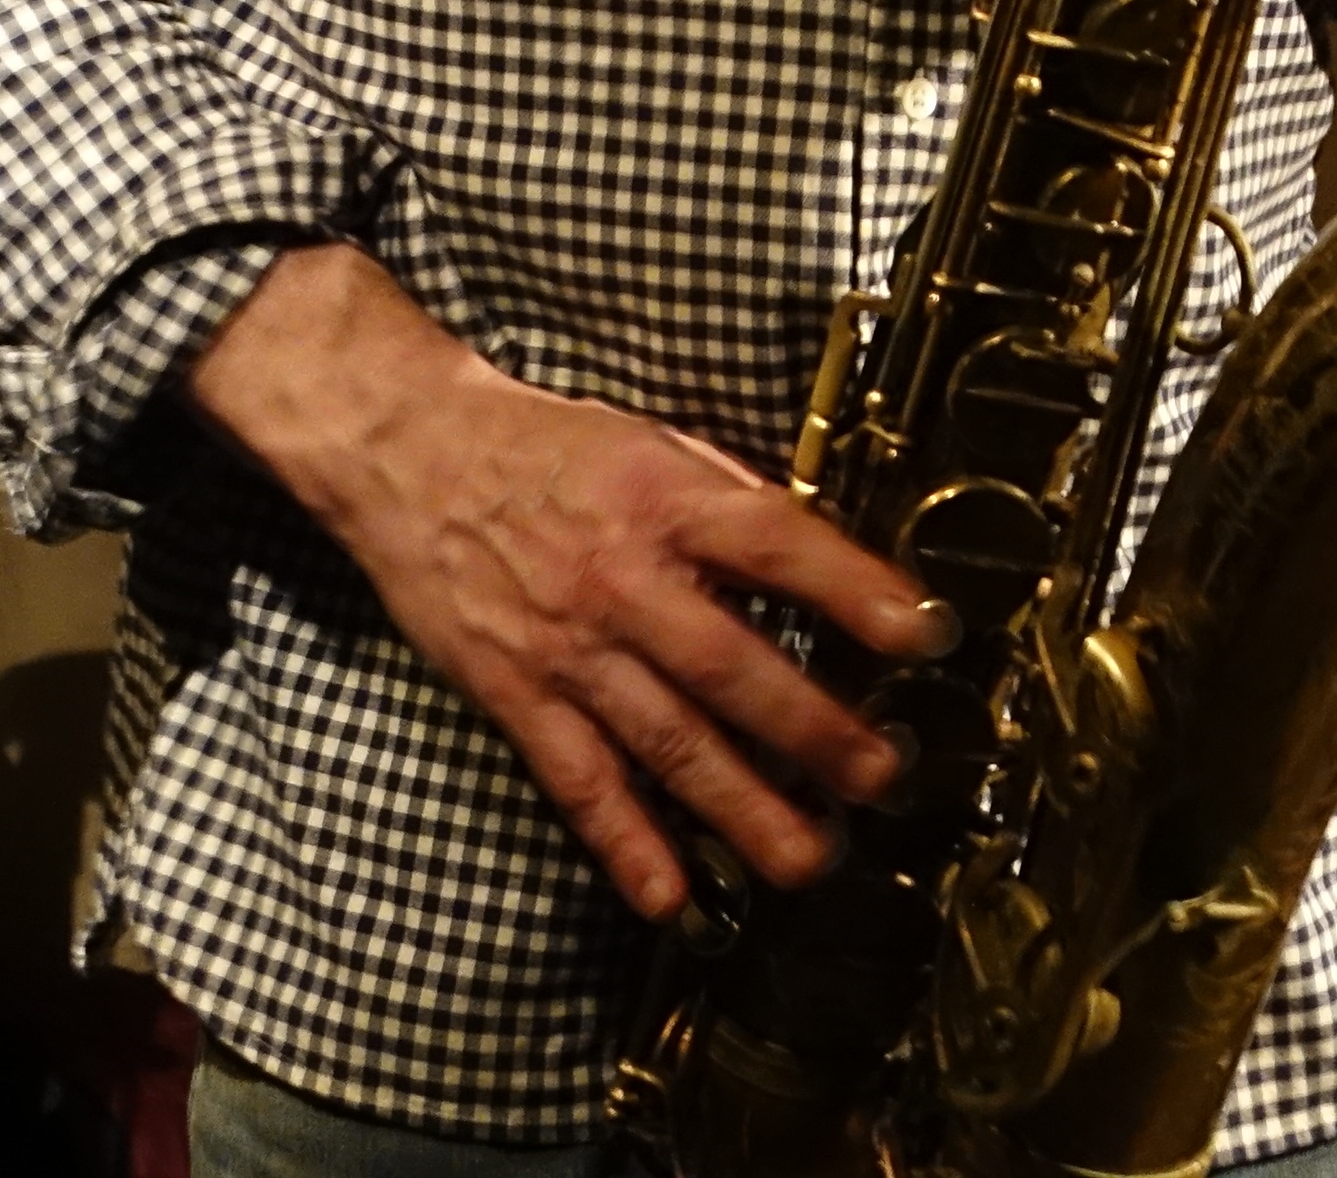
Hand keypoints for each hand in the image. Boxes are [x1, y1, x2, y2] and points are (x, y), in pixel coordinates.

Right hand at [189, 247, 954, 919]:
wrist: (411, 453)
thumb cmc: (549, 447)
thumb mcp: (654, 443)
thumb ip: (730, 501)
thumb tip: (819, 554)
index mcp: (668, 501)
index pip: (778, 546)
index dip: (854, 590)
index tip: (925, 634)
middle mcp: (623, 580)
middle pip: (732, 666)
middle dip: (815, 730)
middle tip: (883, 777)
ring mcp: (568, 648)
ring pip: (667, 741)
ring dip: (742, 807)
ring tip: (810, 857)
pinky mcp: (515, 695)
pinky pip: (578, 780)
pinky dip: (624, 841)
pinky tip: (671, 893)